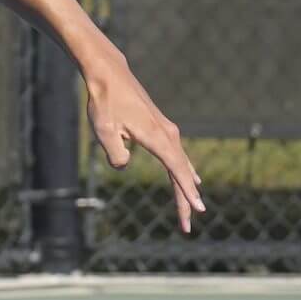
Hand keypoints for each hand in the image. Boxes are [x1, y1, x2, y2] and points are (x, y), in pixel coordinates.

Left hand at [85, 46, 205, 232]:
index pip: (176, 170)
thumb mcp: (103, 130)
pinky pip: (175, 155)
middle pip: (181, 172)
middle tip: (188, 225)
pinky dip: (182, 170)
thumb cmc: (104, 101)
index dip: (186, 192)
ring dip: (185, 186)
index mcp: (156, 137)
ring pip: (180, 163)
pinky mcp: (160, 127)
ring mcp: (166, 129)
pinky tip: (190, 178)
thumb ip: (115, 153)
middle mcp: (167, 133)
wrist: (109, 74)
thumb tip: (123, 165)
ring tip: (193, 207)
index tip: (197, 209)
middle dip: (185, 199)